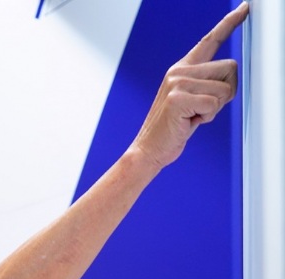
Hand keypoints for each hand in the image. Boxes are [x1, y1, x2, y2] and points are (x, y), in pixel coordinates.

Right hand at [129, 2, 246, 170]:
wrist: (148, 149)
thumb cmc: (172, 128)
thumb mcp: (192, 101)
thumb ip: (208, 84)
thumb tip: (232, 76)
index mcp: (182, 69)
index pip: (210, 40)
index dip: (230, 23)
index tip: (245, 8)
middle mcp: (179, 71)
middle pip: (230, 68)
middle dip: (226, 92)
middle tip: (203, 108)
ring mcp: (177, 82)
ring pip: (225, 88)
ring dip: (216, 107)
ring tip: (193, 116)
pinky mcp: (178, 98)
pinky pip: (214, 103)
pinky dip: (207, 117)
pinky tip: (189, 121)